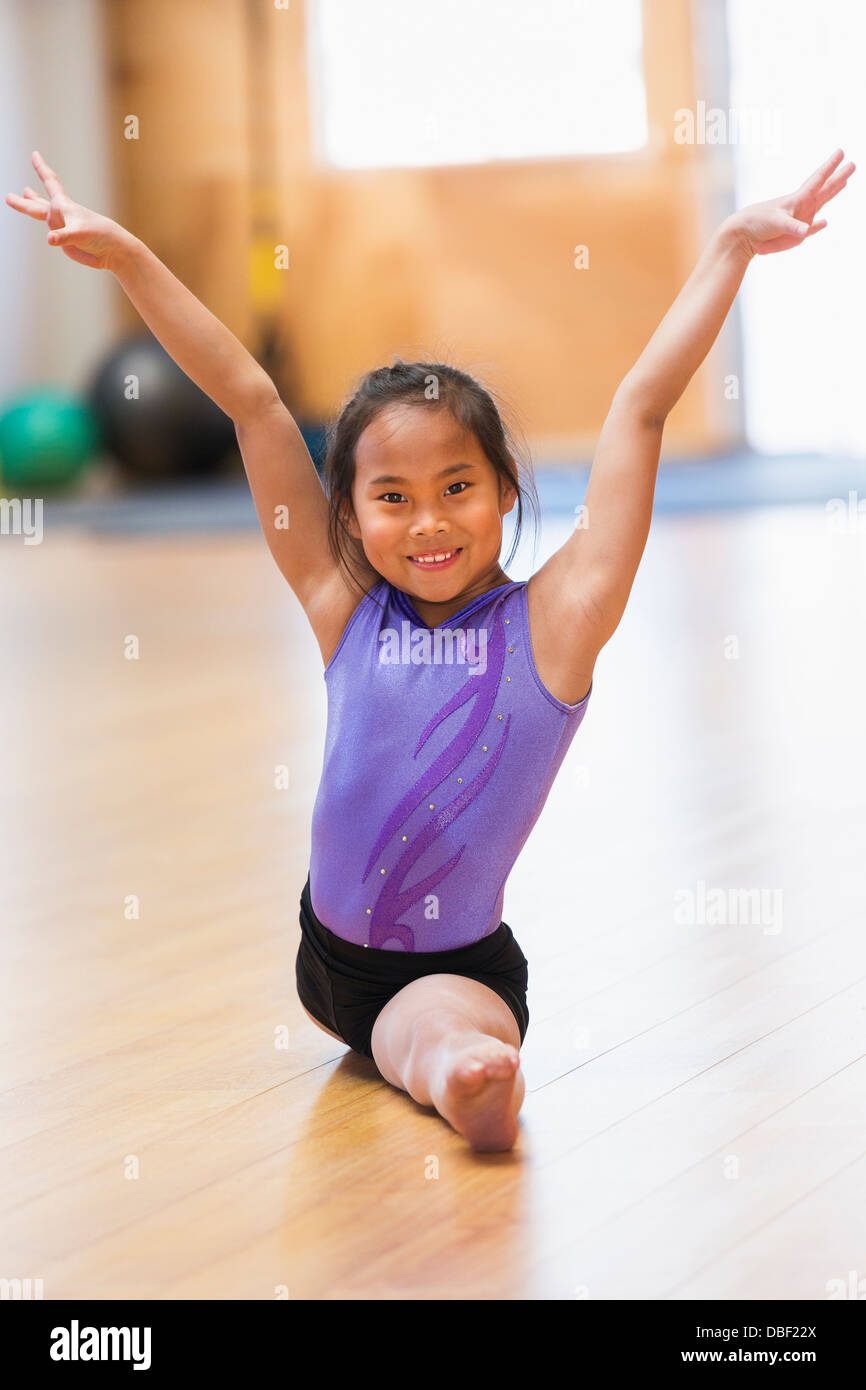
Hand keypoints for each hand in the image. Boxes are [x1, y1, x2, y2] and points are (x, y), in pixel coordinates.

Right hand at [5, 150, 132, 269]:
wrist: (112, 251)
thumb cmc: (101, 236)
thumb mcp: (80, 234)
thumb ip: (64, 236)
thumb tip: (50, 239)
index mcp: (64, 206)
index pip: (50, 182)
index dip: (41, 168)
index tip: (35, 154)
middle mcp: (61, 215)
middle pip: (38, 204)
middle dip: (24, 200)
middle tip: (8, 196)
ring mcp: (63, 228)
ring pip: (42, 215)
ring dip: (31, 206)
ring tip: (22, 195)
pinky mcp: (66, 242)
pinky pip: (53, 235)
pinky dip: (48, 232)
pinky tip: (48, 234)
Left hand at [729, 147, 855, 256]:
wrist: (744, 236)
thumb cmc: (757, 223)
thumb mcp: (775, 223)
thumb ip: (792, 226)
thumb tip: (807, 230)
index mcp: (798, 199)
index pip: (818, 179)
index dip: (830, 166)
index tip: (841, 152)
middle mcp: (802, 206)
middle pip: (825, 188)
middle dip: (839, 176)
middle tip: (853, 163)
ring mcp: (800, 220)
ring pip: (821, 203)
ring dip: (833, 192)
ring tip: (844, 182)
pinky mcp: (796, 236)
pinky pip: (811, 229)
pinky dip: (817, 226)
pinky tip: (825, 222)